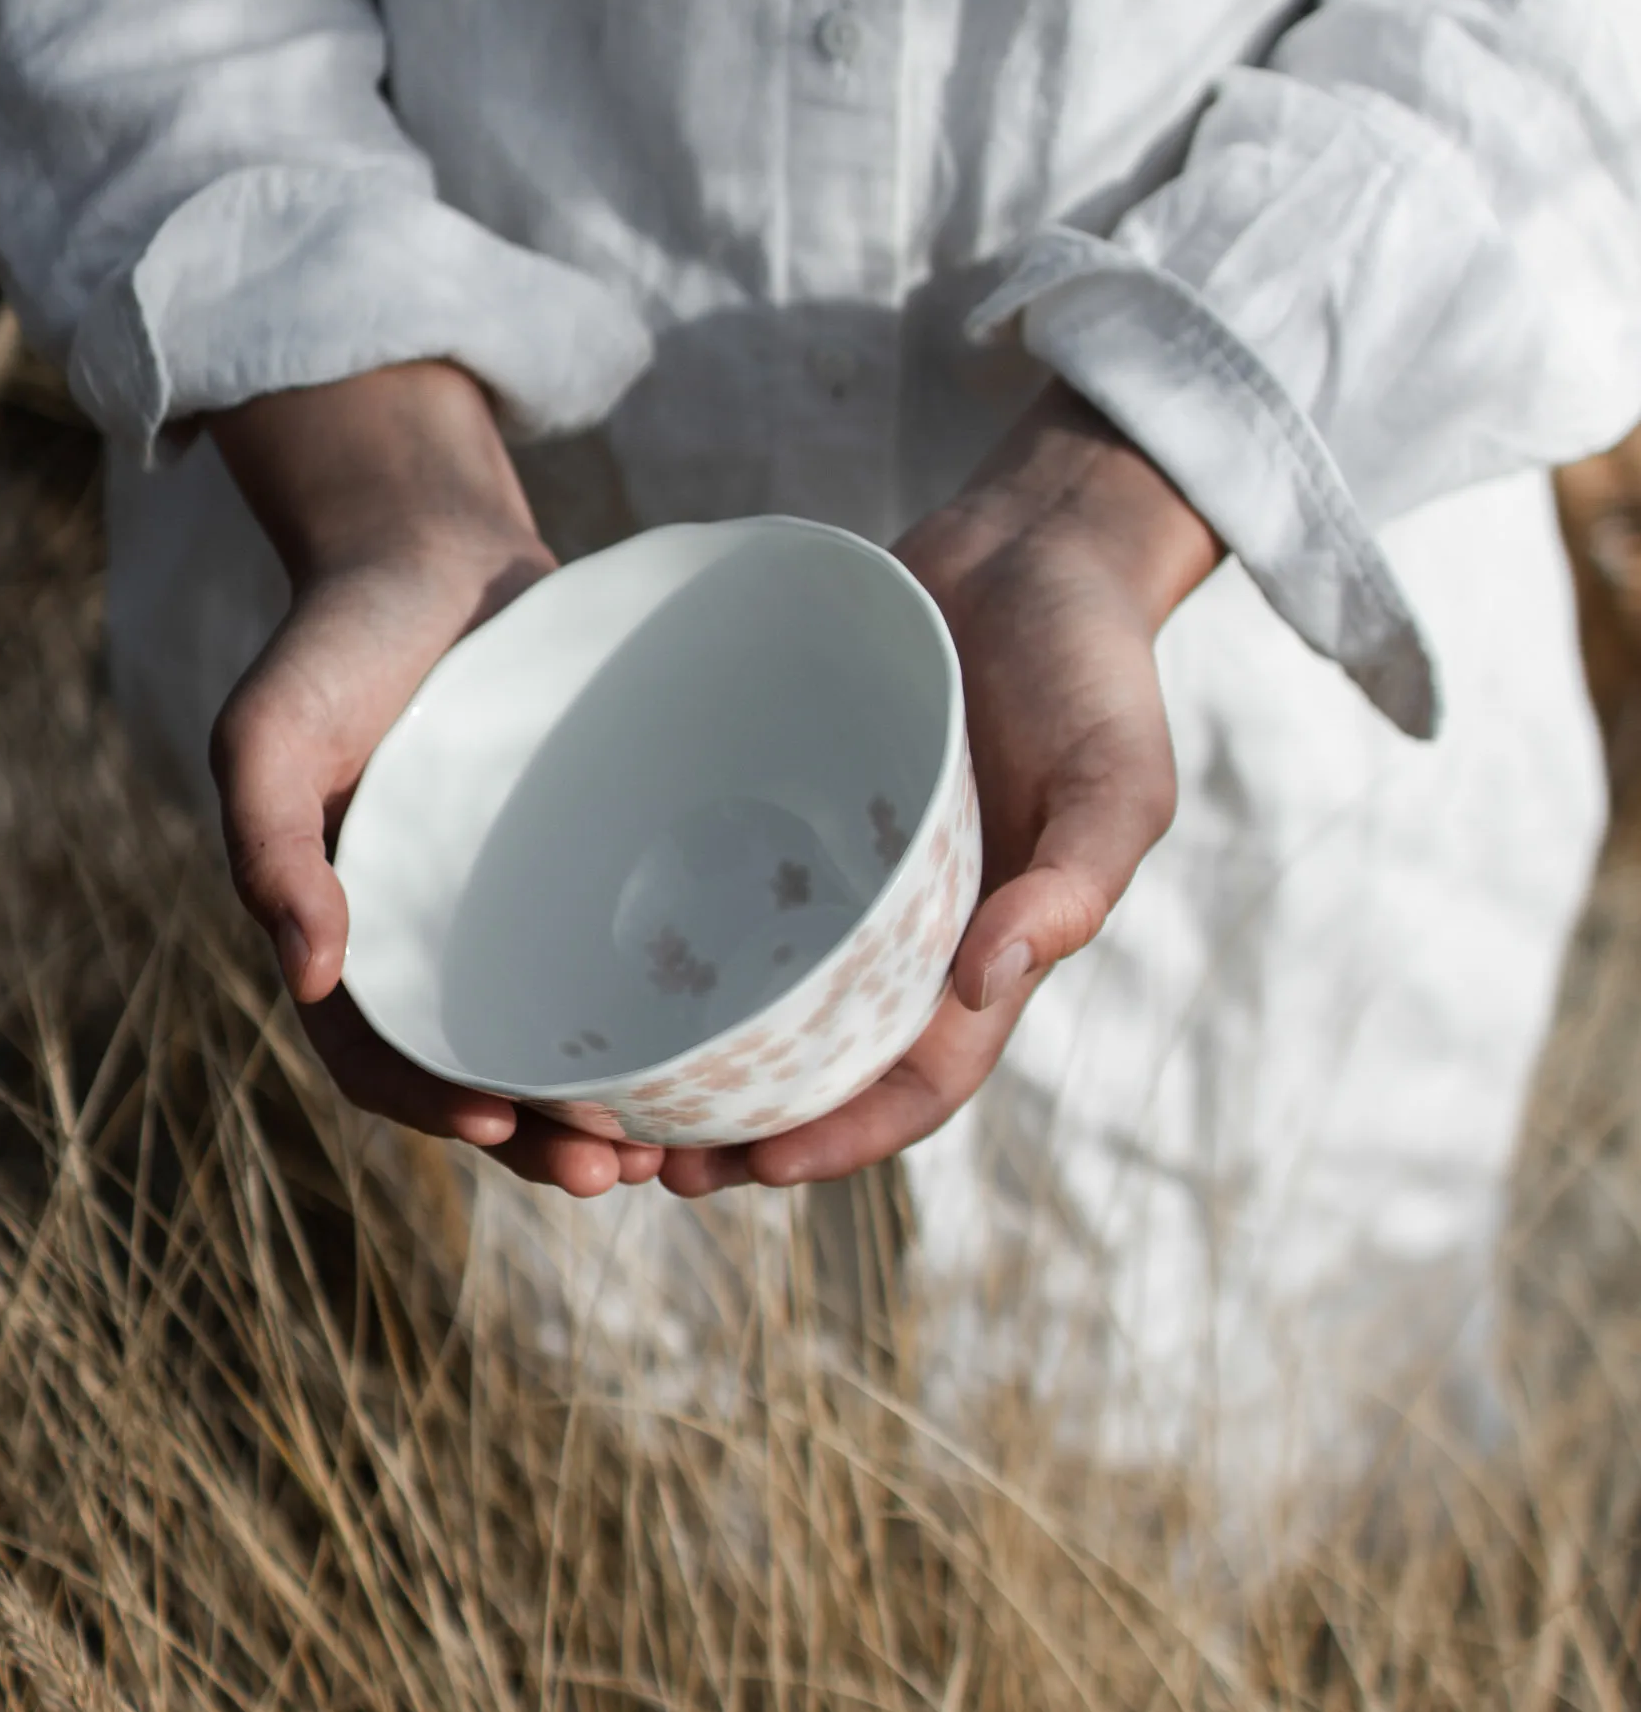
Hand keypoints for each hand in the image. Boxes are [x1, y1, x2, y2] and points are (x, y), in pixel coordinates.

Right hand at [207, 360, 667, 1198]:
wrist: (431, 544)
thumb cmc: (336, 639)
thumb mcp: (268, 730)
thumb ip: (266, 844)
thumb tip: (306, 973)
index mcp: (356, 931)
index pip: (384, 1060)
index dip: (434, 1110)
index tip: (499, 1133)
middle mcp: (439, 938)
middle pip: (489, 1074)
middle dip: (549, 1141)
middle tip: (625, 1169)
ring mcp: (517, 904)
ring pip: (568, 1033)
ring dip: (618, 1103)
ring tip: (686, 1141)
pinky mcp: (590, 859)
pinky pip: (623, 951)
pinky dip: (665, 1008)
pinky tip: (727, 1031)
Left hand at [658, 383, 1221, 1198]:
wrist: (1036, 544)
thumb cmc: (1093, 664)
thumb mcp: (1118, 775)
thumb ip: (1075, 879)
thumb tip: (990, 983)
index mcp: (989, 948)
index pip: (914, 1083)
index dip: (842, 1137)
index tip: (756, 1167)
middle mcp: (907, 928)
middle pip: (816, 1061)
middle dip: (738, 1124)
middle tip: (641, 1155)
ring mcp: (845, 870)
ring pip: (759, 991)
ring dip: (689, 1052)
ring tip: (594, 1086)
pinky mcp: (792, 801)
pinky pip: (729, 885)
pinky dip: (677, 936)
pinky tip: (595, 948)